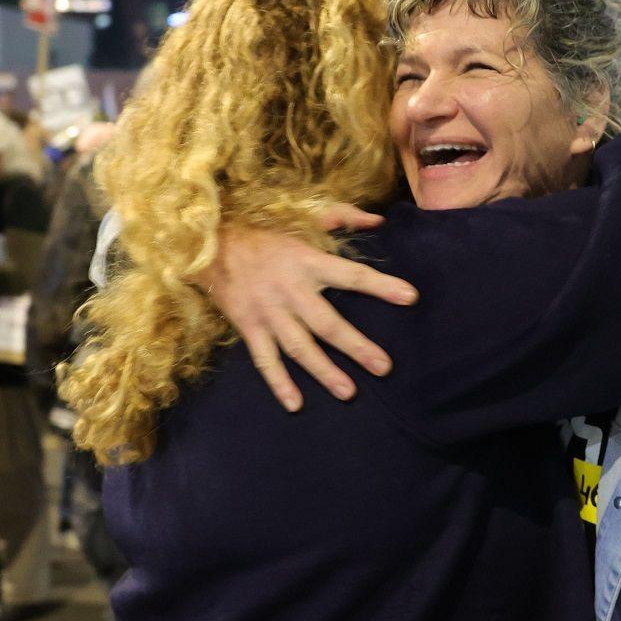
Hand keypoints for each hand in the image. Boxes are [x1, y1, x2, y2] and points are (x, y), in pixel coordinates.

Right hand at [201, 206, 416, 411]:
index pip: (352, 275)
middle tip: (383, 367)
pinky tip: (295, 403)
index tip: (410, 298)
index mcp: (308, 262)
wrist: (210, 244)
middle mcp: (291, 290)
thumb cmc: (265, 233)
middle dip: (356, 347)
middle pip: (328, 324)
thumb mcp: (303, 217)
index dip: (381, 286)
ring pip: (300, 348)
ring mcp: (269, 313)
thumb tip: (379, 220)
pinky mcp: (249, 327)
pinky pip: (265, 360)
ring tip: (348, 393)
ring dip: (324, 372)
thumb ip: (343, 218)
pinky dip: (279, 383)